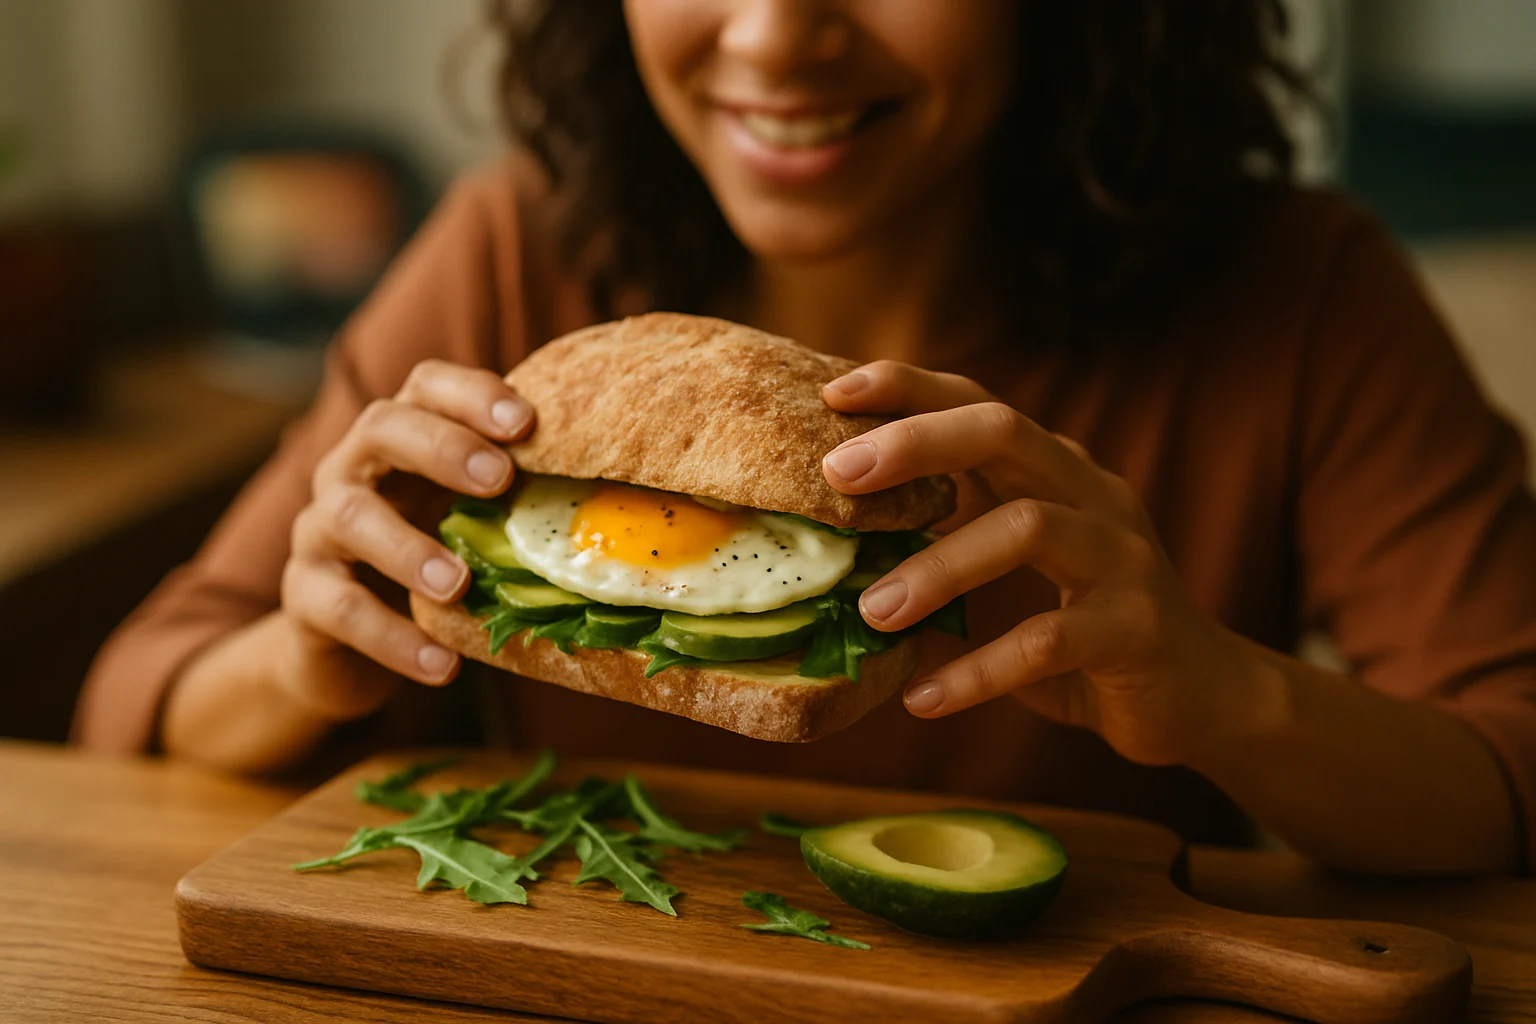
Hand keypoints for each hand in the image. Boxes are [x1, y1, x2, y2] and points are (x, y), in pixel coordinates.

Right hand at [279, 360, 533, 720]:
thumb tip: (624, 511)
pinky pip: (338, 608)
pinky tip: (442, 663)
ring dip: (406, 548)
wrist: (342, 640)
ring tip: (457, 585)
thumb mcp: (472, 522)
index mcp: (402, 439)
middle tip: (499, 481)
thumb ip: (520, 502)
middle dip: (441, 448)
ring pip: (347, 516)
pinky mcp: (303, 594)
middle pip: (379, 428)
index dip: (472, 394)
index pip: (426, 386)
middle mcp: (352, 468)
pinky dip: (392, 638)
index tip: (526, 421)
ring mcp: (319, 529)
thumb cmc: (433, 559)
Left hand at [820, 360, 1280, 767]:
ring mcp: (1121, 557)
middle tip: (837, 475)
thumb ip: (949, 544)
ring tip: (873, 612)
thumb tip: (837, 555)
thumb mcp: (1018, 570)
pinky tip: (924, 700)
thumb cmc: (1088, 627)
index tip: (833, 392)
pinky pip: (1048, 641)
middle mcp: (1092, 494)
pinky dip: (979, 670)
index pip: (980, 404)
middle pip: (1005, 433)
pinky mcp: (1136, 629)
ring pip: (1026, 529)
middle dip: (917, 443)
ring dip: (939, 567)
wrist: (1201, 697)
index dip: (910, 389)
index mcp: (1057, 472)